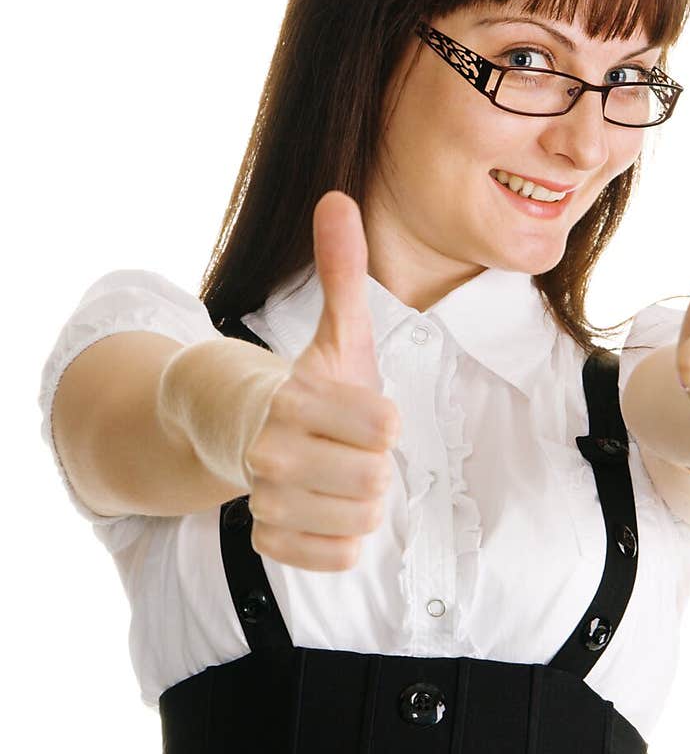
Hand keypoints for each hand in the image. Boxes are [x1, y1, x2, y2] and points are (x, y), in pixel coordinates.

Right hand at [245, 190, 401, 570]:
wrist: (240, 429)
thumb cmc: (308, 382)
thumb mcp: (336, 331)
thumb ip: (343, 271)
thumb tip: (336, 198)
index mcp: (296, 398)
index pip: (383, 428)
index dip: (384, 422)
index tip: (366, 411)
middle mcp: (274, 451)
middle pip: (375, 479)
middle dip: (374, 464)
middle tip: (349, 448)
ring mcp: (268, 498)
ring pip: (360, 519)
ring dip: (362, 501)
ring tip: (339, 475)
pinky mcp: (269, 537)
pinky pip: (337, 555)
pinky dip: (342, 538)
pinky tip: (327, 509)